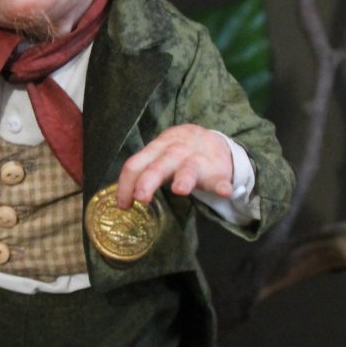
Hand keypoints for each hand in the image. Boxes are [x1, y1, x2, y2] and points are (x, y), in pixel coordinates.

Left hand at [116, 125, 232, 208]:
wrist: (214, 141)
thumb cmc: (178, 153)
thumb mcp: (159, 155)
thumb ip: (143, 170)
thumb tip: (121, 197)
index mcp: (157, 149)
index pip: (136, 164)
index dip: (126, 184)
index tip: (122, 205)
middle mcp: (175, 152)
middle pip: (159, 166)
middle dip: (148, 181)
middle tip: (141, 198)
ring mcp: (197, 160)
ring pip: (189, 168)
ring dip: (184, 178)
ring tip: (180, 190)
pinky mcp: (217, 171)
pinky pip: (220, 179)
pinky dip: (222, 185)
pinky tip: (225, 192)